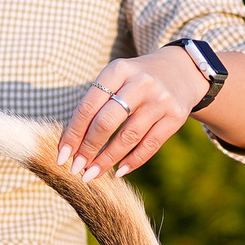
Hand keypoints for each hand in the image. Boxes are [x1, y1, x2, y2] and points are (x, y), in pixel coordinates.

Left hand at [59, 48, 210, 180]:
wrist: (182, 71)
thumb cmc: (135, 81)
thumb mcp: (116, 79)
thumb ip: (96, 105)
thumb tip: (72, 145)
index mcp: (118, 70)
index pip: (88, 106)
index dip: (73, 133)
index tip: (62, 155)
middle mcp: (140, 83)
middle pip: (106, 122)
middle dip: (88, 149)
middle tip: (76, 168)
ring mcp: (160, 99)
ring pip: (128, 137)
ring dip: (107, 160)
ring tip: (92, 174)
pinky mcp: (176, 116)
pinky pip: (150, 145)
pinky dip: (132, 161)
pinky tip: (119, 172)